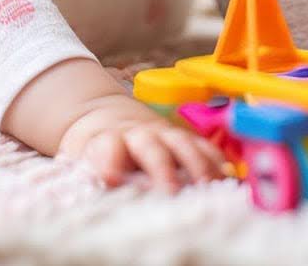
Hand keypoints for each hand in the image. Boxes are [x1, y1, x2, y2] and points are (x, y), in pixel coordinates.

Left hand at [55, 94, 227, 192]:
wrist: (105, 116)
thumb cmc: (94, 147)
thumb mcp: (81, 158)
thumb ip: (91, 170)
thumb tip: (102, 186)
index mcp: (107, 139)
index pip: (108, 146)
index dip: (109, 160)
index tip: (112, 178)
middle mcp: (137, 134)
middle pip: (149, 144)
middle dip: (161, 166)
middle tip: (170, 190)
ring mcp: (162, 134)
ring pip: (180, 142)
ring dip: (196, 163)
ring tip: (207, 185)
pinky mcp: (182, 138)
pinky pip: (203, 146)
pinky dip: (215, 161)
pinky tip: (226, 177)